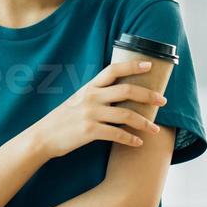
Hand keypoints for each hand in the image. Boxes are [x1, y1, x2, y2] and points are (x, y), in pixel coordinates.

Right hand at [27, 60, 166, 158]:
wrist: (43, 136)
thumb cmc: (64, 119)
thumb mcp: (78, 100)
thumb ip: (97, 94)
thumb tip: (119, 93)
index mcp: (90, 87)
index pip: (114, 70)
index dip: (133, 65)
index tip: (150, 64)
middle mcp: (91, 97)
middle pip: (127, 90)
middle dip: (149, 95)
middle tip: (163, 101)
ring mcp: (90, 114)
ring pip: (126, 114)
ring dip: (144, 122)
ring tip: (155, 129)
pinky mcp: (89, 131)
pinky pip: (116, 134)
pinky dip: (130, 139)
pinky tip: (138, 142)